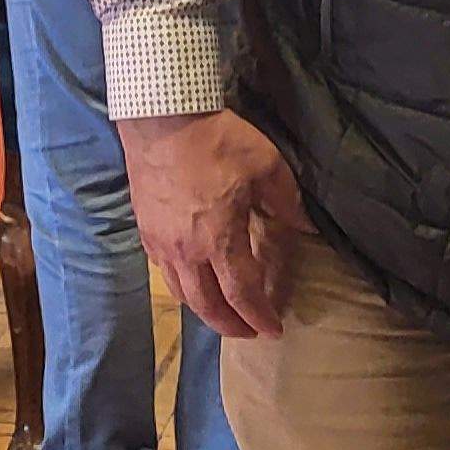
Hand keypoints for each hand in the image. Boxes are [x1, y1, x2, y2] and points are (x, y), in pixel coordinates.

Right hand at [117, 110, 304, 338]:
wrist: (161, 117)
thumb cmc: (217, 141)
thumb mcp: (267, 167)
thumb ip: (286, 203)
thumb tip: (304, 227)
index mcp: (219, 240)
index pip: (242, 294)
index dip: (259, 316)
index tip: (273, 330)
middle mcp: (187, 252)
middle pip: (207, 306)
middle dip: (230, 326)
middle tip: (248, 332)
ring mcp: (161, 243)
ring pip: (181, 293)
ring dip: (204, 311)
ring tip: (220, 313)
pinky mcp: (145, 229)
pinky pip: (163, 270)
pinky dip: (181, 285)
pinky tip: (190, 279)